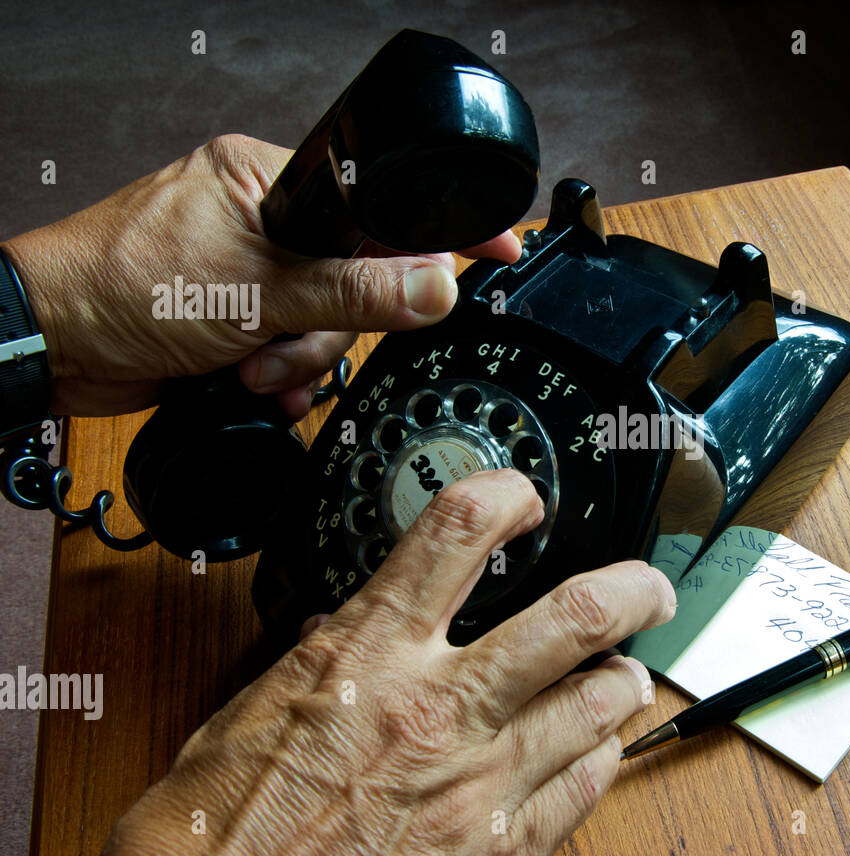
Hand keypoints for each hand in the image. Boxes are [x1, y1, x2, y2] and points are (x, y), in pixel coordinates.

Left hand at [2, 134, 521, 418]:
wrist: (51, 347)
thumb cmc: (121, 289)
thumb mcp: (255, 291)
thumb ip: (354, 293)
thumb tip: (435, 287)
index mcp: (270, 178)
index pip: (377, 201)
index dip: (435, 233)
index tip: (496, 244)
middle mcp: (267, 218)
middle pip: (359, 277)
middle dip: (327, 326)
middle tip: (284, 339)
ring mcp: (254, 268)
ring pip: (330, 320)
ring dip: (298, 356)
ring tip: (252, 365)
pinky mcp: (241, 314)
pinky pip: (299, 344)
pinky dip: (286, 370)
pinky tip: (256, 381)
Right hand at [95, 470, 674, 855]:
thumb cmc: (218, 831)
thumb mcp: (253, 712)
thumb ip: (324, 660)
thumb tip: (350, 629)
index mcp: (369, 655)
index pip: (457, 532)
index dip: (507, 494)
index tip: (523, 498)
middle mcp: (439, 708)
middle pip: (576, 615)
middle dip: (632, 591)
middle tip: (648, 589)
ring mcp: (480, 781)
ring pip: (600, 704)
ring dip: (621, 684)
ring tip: (620, 678)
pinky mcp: (501, 851)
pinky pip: (586, 788)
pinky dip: (598, 760)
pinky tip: (589, 753)